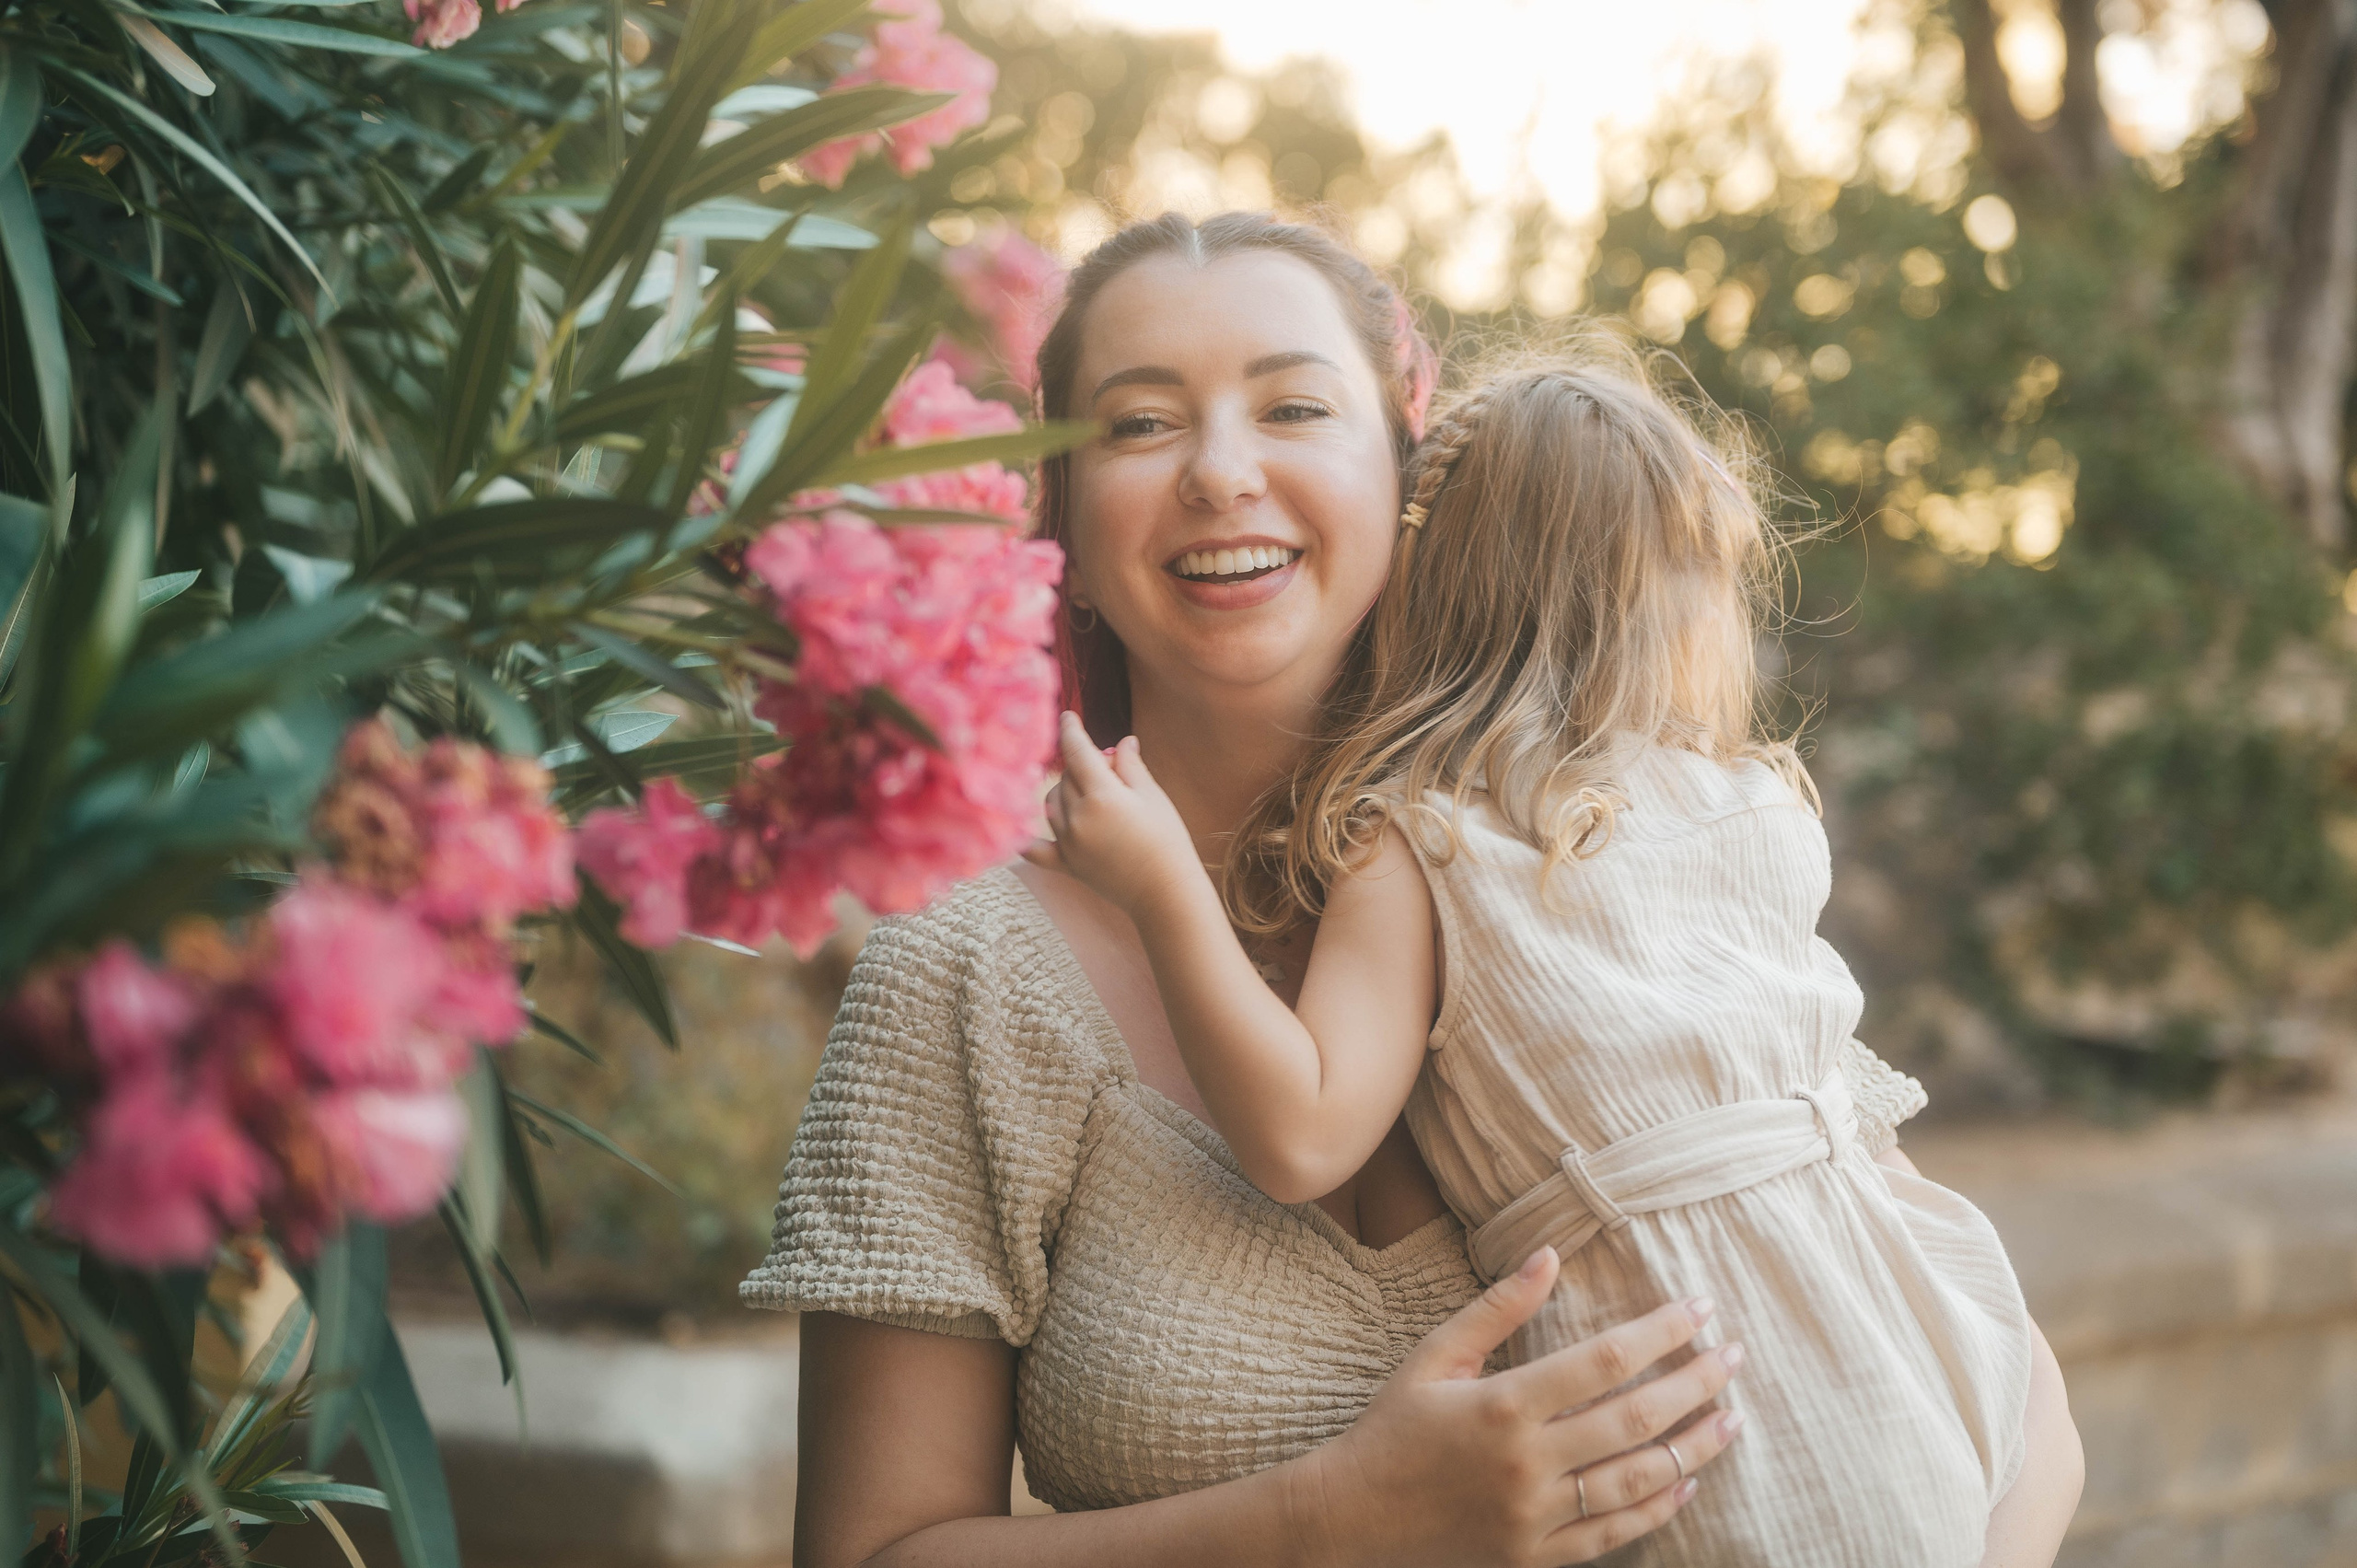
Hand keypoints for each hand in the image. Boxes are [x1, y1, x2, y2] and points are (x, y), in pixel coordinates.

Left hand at [1023, 712, 1204, 914]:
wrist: (1165, 891)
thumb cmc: (1167, 840)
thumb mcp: (1153, 796)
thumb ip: (1131, 766)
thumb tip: (1122, 742)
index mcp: (1102, 795)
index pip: (1078, 751)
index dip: (1072, 729)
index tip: (1068, 716)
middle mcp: (1078, 817)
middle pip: (1067, 776)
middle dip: (1084, 766)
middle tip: (1112, 772)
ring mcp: (1069, 843)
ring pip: (1051, 802)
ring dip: (1065, 791)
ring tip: (1093, 796)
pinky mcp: (1066, 865)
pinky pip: (1035, 849)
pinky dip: (1025, 836)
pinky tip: (1016, 826)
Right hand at [1288, 1247, 1742, 1567]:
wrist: (1352, 1520)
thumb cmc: (1392, 1428)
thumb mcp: (1434, 1357)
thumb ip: (1497, 1308)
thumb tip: (1549, 1255)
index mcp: (1503, 1405)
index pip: (1604, 1361)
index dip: (1661, 1332)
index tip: (1700, 1310)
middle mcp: (1527, 1463)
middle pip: (1636, 1419)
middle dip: (1696, 1384)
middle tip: (1733, 1357)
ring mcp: (1535, 1517)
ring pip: (1639, 1480)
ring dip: (1696, 1446)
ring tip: (1732, 1418)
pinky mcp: (1536, 1557)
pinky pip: (1614, 1534)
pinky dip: (1659, 1508)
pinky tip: (1687, 1480)